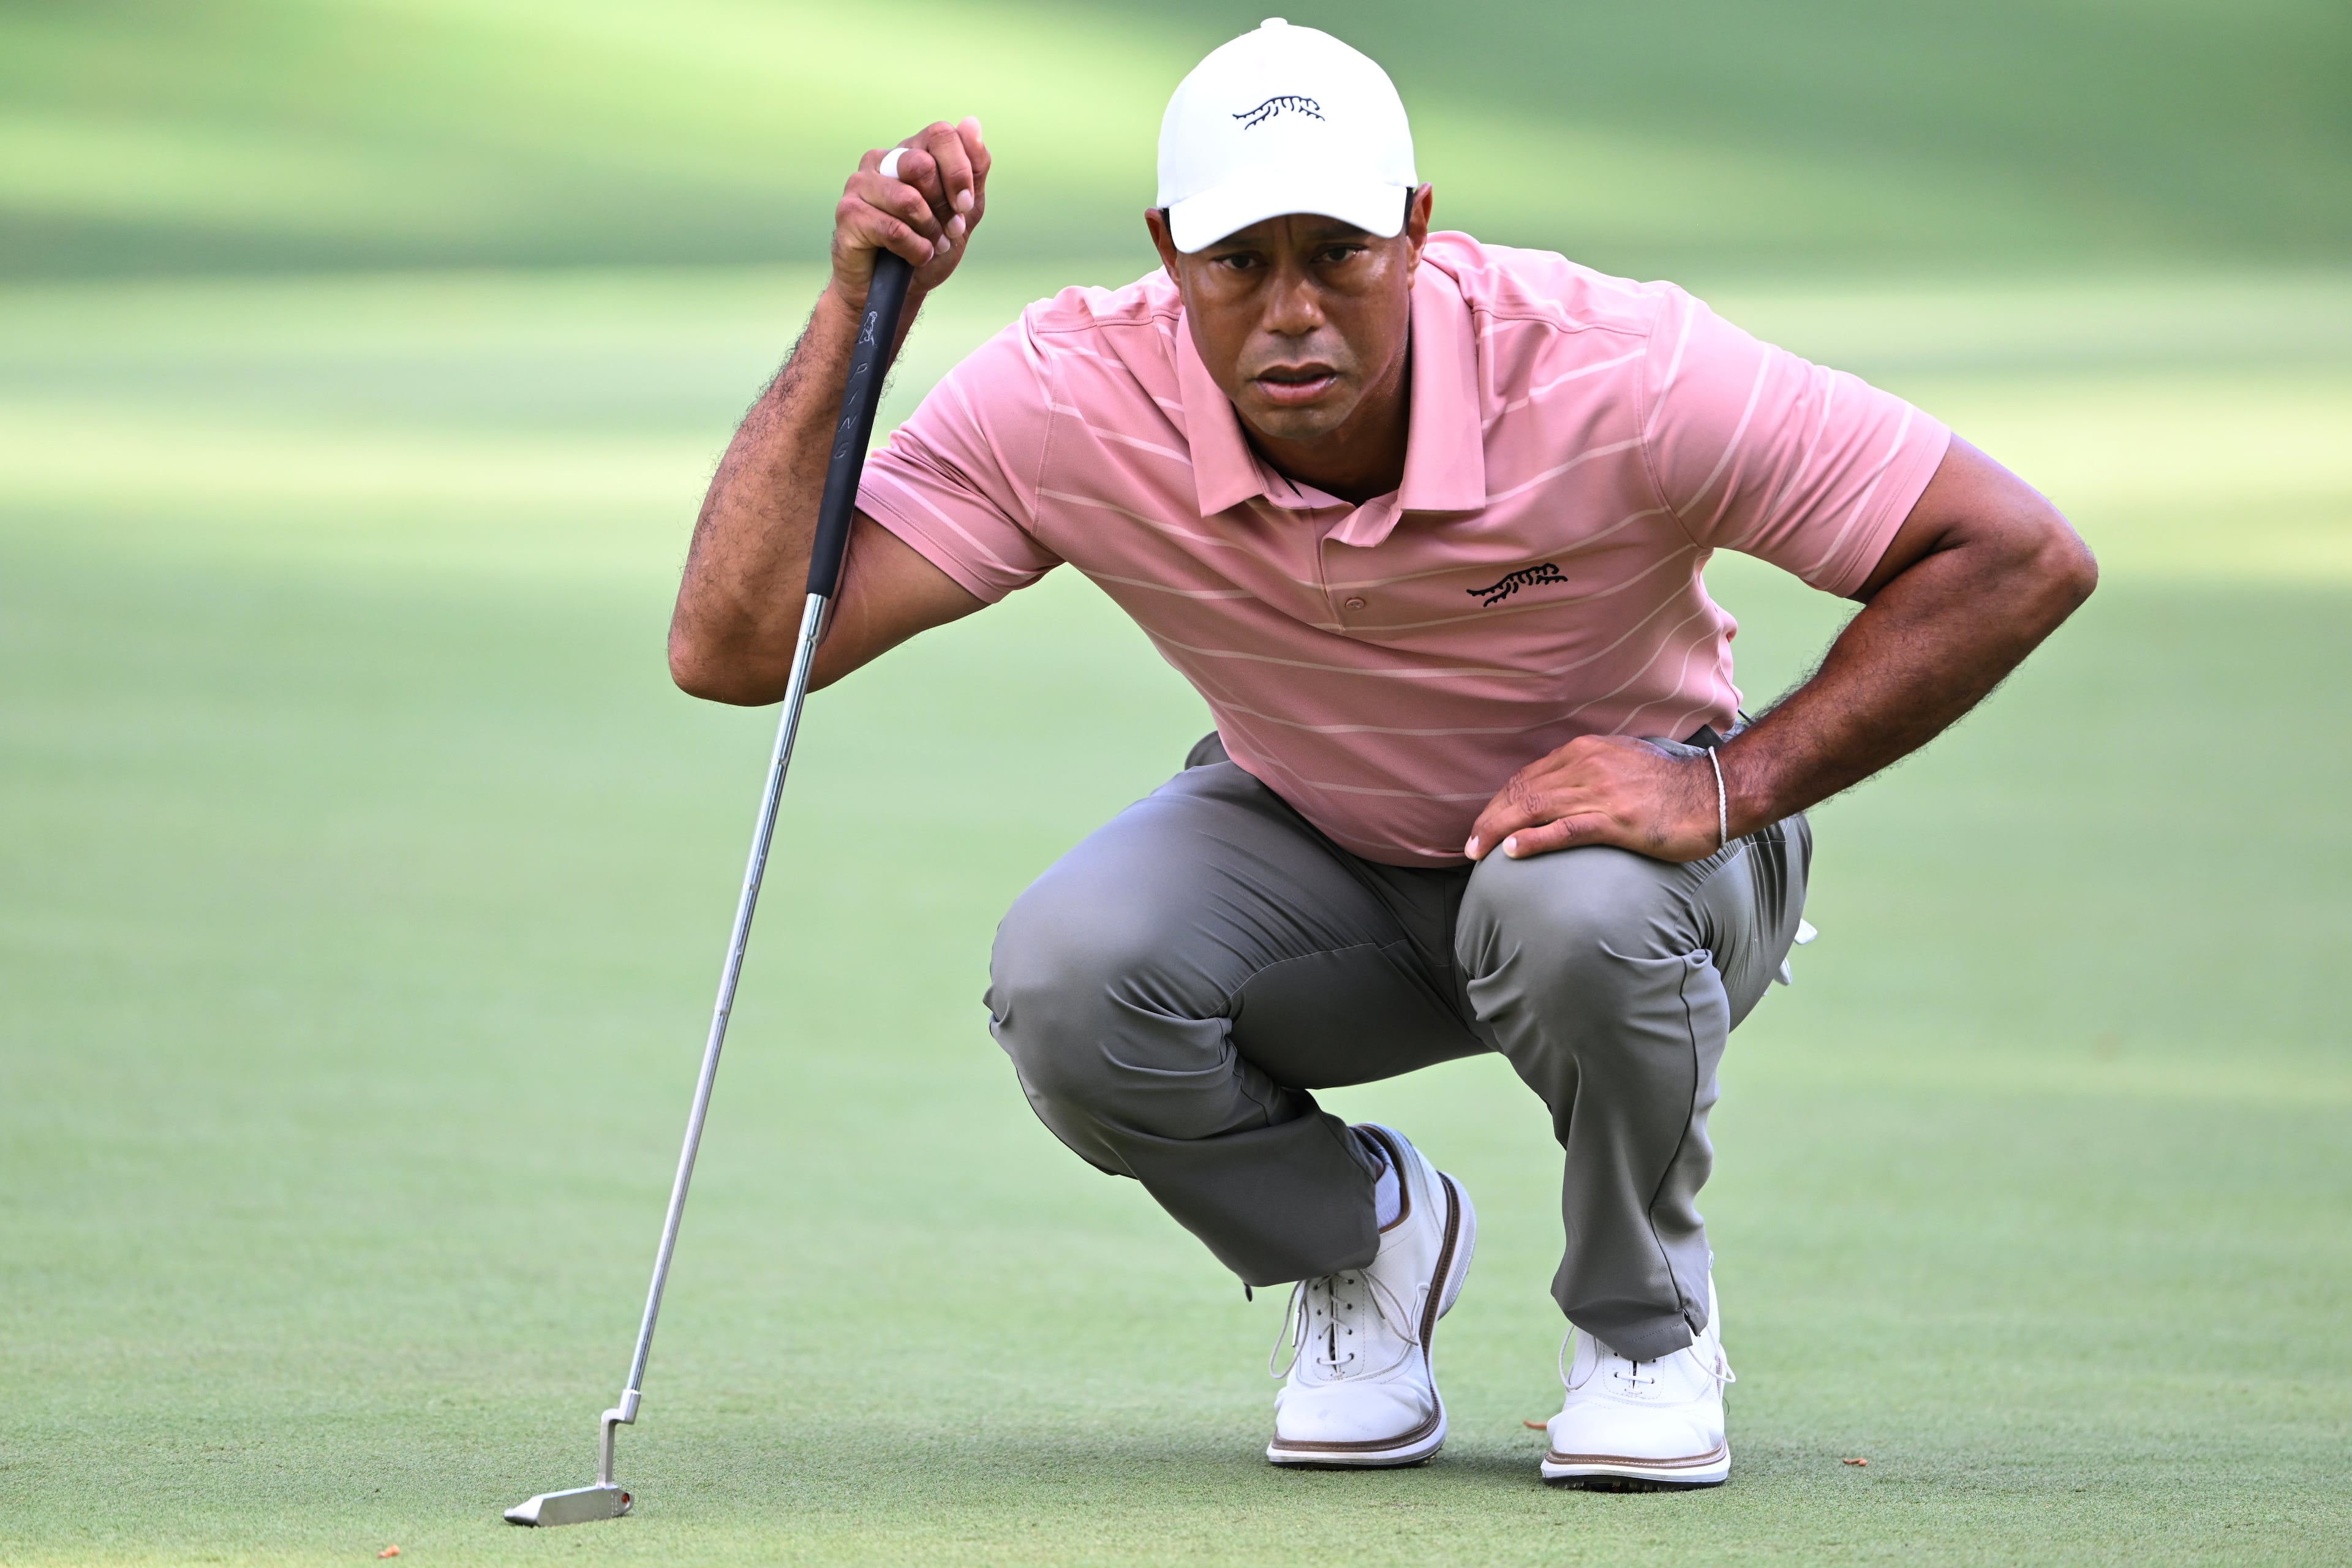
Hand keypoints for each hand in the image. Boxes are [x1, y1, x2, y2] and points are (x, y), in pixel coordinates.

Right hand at [831, 117, 990, 309]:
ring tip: (931, 246)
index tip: (965, 206)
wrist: (899, 289)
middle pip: (922, 165)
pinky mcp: (848, 213)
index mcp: (912, 150)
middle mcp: (883, 160)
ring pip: (908, 200)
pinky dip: (914, 249)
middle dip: (944, 206)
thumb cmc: (929, 245)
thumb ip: (974, 169)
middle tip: (947, 230)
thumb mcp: (965, 210)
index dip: (960, 173)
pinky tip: (914, 256)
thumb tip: (971, 122)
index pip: (941, 134)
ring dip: (930, 231)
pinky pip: (892, 228)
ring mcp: (860, 184)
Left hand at [1463, 735, 1722, 863]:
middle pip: (1522, 792)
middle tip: (1470, 843)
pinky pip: (1564, 830)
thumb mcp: (1622, 761)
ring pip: (1534, 809)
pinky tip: (1511, 851)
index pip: (1528, 776)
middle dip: (1490, 817)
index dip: (1500, 801)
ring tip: (1477, 850)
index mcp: (1585, 752)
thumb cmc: (1669, 785)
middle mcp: (1587, 766)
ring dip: (1499, 830)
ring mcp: (1600, 793)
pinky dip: (1533, 840)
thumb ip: (1589, 769)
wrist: (1713, 794)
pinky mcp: (1615, 821)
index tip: (1484, 822)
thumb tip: (1561, 784)